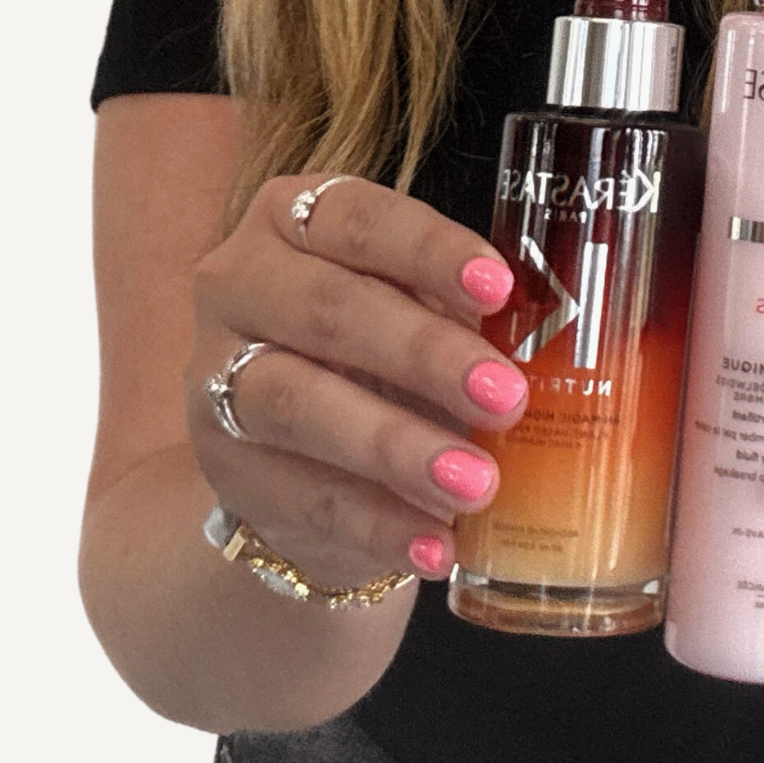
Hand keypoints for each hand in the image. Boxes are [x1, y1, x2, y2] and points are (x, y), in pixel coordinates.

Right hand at [185, 176, 525, 590]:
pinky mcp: (222, 469)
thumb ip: (458, 305)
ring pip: (299, 404)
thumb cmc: (375, 347)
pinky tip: (437, 545)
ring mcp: (214, 377)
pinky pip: (303, 498)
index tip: (500, 287)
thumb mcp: (411, 304)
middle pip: (329, 309)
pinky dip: (378, 524)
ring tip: (477, 483)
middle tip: (508, 397)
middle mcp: (238, 283)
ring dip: (397, 446)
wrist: (297, 448)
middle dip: (424, 354)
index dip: (429, 250)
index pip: (359, 219)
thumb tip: (549, 330)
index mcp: (290, 217)